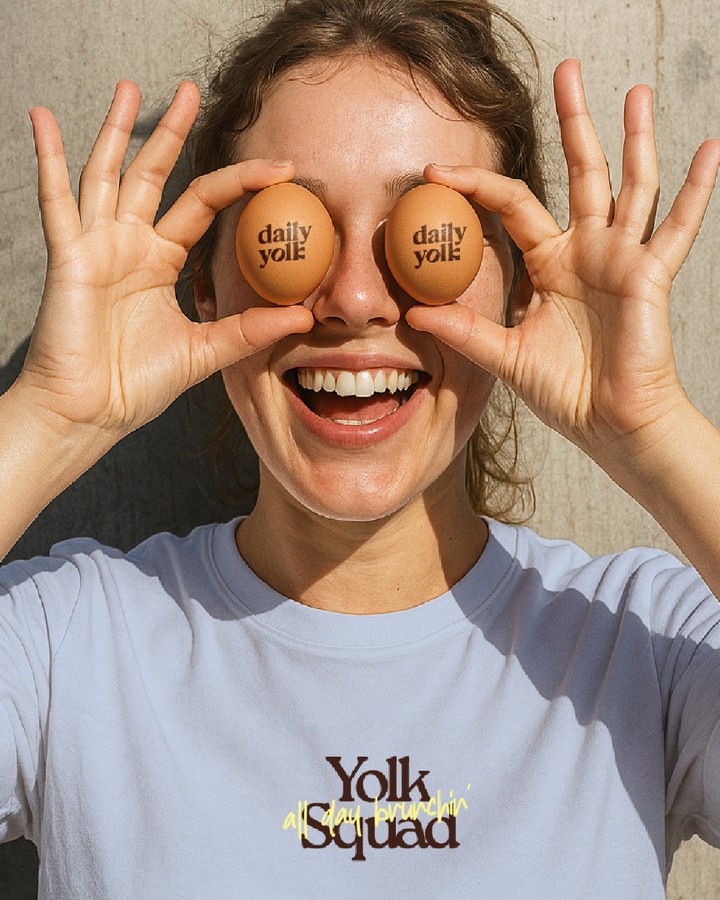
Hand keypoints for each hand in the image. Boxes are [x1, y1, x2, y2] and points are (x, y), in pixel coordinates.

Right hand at [21, 81, 311, 444]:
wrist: (92, 412)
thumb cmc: (138, 384)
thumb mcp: (206, 351)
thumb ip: (250, 330)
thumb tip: (305, 317)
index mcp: (160, 261)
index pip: (201, 204)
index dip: (238, 182)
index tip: (280, 166)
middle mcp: (128, 244)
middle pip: (153, 174)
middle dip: (171, 132)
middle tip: (190, 89)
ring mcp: (96, 245)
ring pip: (105, 173)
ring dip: (116, 130)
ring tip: (131, 88)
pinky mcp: (68, 257)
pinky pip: (55, 201)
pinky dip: (47, 159)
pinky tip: (42, 120)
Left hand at [407, 59, 719, 473]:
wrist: (609, 424)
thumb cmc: (564, 392)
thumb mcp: (504, 355)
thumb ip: (465, 330)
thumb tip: (414, 312)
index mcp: (550, 263)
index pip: (513, 205)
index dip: (476, 185)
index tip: (435, 170)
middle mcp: (587, 251)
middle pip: (580, 173)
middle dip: (574, 123)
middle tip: (566, 71)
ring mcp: (622, 258)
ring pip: (631, 185)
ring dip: (635, 138)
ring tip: (635, 91)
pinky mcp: (651, 275)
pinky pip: (677, 226)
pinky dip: (696, 189)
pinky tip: (708, 148)